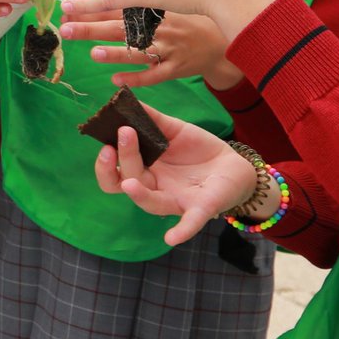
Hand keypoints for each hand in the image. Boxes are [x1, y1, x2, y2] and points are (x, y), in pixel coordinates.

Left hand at [61, 10, 244, 89]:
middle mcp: (161, 27)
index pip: (119, 6)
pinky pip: (155, 76)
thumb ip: (132, 2)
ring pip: (139, 52)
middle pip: (122, 28)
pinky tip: (116, 81)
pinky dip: (136, 79)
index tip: (68, 7)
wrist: (224, 38)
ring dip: (115, 53)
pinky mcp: (177, 68)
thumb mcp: (165, 4)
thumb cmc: (188, 19)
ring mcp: (169, 48)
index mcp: (156, 9)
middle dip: (92, 28)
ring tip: (92, 53)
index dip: (92, 8)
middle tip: (66, 28)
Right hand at [94, 103, 260, 246]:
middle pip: (128, 183)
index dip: (105, 163)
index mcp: (143, 172)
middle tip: (122, 135)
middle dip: (123, 161)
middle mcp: (154, 189)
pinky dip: (180, 230)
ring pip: (150, 203)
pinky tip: (171, 238)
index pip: (115, 174)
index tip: (105, 140)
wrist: (233, 164)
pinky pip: (188, 222)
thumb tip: (127, 100)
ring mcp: (175, 201)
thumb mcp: (173, 130)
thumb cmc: (197, 150)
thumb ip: (151, 119)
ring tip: (129, 183)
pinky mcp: (200, 208)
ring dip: (138, 195)